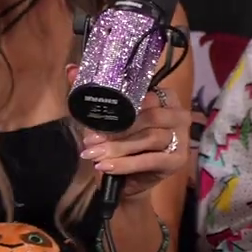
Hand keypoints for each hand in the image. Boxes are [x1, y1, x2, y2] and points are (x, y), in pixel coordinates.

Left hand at [76, 76, 192, 201]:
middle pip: (150, 117)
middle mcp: (178, 114)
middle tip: (90, 140)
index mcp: (165, 97)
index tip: (98, 115)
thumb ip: (93, 95)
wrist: (129, 181)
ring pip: (149, 138)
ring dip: (118, 147)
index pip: (146, 95)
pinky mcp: (177, 160)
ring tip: (94, 154)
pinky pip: (150, 160)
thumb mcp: (106, 120)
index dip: (121, 105)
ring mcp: (181, 138)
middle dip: (118, 129)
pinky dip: (126, 164)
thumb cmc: (121, 144)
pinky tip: (106, 167)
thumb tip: (71, 70)